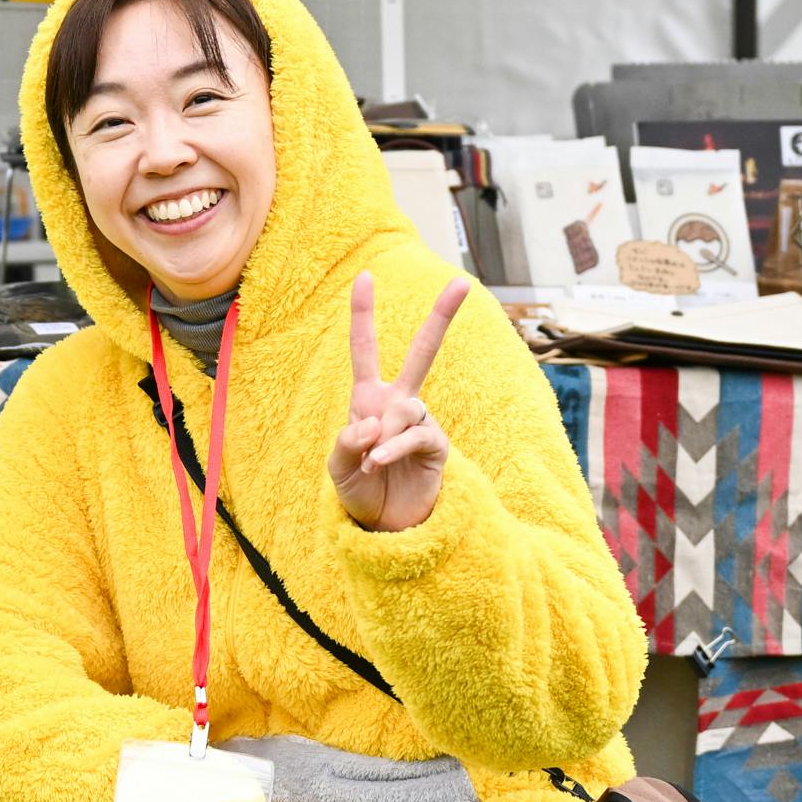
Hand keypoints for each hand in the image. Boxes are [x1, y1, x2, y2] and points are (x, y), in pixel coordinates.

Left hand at [329, 273, 468, 532]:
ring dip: (383, 436)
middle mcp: (398, 403)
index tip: (365, 276)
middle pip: (422, 352)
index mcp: (369, 398)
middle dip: (442, 318)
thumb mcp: (338, 466)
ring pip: (406, 408)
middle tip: (463, 284)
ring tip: (370, 463)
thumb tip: (374, 421)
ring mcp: (420, 422)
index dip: (364, 314)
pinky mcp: (436, 445)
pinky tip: (379, 463)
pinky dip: (393, 449)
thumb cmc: (359, 489)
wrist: (384, 524)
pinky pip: (416, 435)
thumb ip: (347, 441)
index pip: (365, 349)